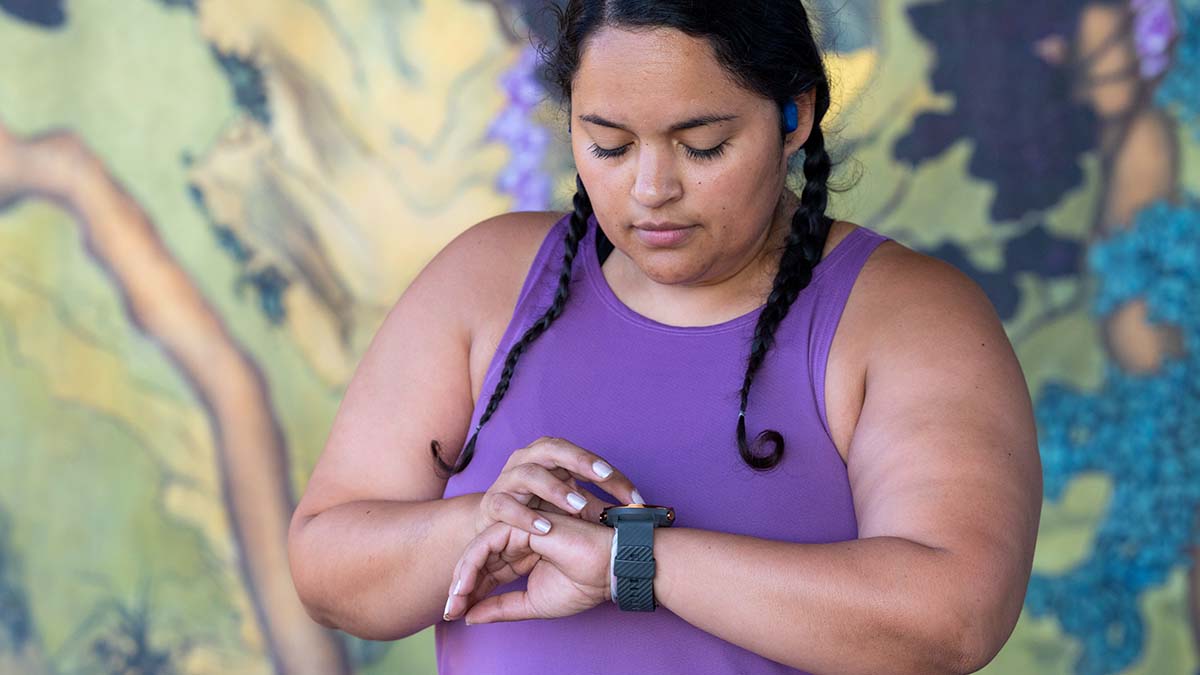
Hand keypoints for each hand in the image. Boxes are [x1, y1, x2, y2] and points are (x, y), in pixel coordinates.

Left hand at [444, 512, 612, 623]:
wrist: (609, 570)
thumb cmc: (582, 583)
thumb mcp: (532, 604)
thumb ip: (501, 608)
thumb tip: (468, 617)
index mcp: (521, 556)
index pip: (486, 573)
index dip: (468, 594)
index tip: (454, 616)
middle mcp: (517, 541)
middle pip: (477, 561)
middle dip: (460, 587)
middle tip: (449, 611)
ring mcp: (519, 530)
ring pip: (477, 550)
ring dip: (462, 577)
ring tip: (454, 601)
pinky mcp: (521, 525)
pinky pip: (487, 543)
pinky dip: (472, 564)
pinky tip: (464, 586)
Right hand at [474, 436, 641, 536]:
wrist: (490, 527)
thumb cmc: (536, 510)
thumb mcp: (569, 506)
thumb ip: (596, 507)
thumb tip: (633, 514)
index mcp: (549, 456)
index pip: (582, 456)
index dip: (609, 472)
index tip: (634, 496)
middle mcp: (527, 460)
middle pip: (553, 449)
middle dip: (580, 461)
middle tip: (603, 476)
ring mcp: (507, 480)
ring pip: (529, 474)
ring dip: (555, 489)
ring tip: (577, 506)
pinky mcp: (492, 504)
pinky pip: (505, 505)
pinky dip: (525, 516)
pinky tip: (545, 527)